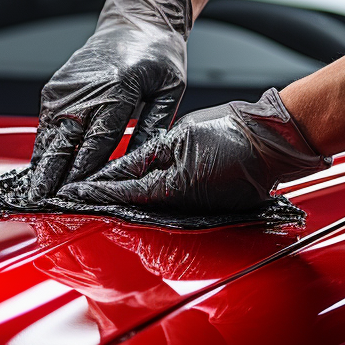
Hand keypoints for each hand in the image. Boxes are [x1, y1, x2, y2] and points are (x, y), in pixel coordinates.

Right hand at [27, 0, 190, 199]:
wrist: (136, 19)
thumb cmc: (157, 53)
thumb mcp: (170, 89)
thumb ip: (155, 128)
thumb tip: (141, 166)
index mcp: (118, 90)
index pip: (96, 144)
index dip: (82, 175)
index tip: (74, 198)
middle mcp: (86, 89)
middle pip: (63, 143)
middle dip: (51, 176)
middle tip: (41, 204)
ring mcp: (66, 87)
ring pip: (48, 136)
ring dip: (41, 165)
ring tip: (36, 194)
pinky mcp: (56, 86)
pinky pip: (45, 123)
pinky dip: (43, 147)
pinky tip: (41, 169)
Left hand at [58, 88, 330, 212]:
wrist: (269, 140)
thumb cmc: (230, 133)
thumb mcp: (178, 138)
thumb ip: (146, 155)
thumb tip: (117, 169)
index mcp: (171, 188)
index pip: (123, 192)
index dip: (96, 191)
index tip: (74, 191)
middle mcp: (181, 207)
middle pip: (133, 206)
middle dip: (106, 202)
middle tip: (77, 199)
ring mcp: (194, 210)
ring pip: (149, 208)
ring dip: (125, 203)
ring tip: (99, 197)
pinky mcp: (205, 207)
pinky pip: (169, 206)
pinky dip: (148, 201)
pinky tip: (134, 195)